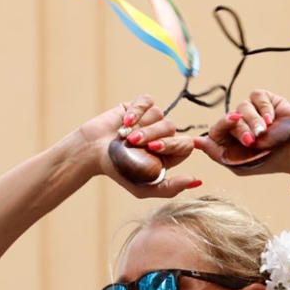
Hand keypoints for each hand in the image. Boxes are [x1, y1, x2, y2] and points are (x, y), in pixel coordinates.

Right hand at [77, 94, 200, 197]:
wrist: (91, 153)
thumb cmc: (117, 171)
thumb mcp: (143, 187)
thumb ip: (170, 188)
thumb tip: (197, 181)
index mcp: (168, 155)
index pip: (185, 145)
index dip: (172, 145)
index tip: (153, 149)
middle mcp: (162, 136)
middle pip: (171, 128)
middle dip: (152, 135)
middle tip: (134, 143)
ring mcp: (151, 120)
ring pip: (159, 114)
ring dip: (142, 125)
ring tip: (126, 136)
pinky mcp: (139, 106)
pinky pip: (147, 101)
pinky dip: (137, 110)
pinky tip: (125, 122)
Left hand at [195, 89, 289, 177]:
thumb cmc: (268, 162)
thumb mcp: (239, 165)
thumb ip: (216, 154)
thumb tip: (194, 143)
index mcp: (229, 138)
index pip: (215, 129)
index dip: (220, 128)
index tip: (229, 132)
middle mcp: (239, 122)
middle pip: (229, 118)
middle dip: (240, 130)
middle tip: (252, 141)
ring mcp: (252, 110)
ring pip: (243, 107)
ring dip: (253, 121)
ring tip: (264, 133)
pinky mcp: (267, 100)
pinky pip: (257, 96)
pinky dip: (263, 108)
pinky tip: (271, 120)